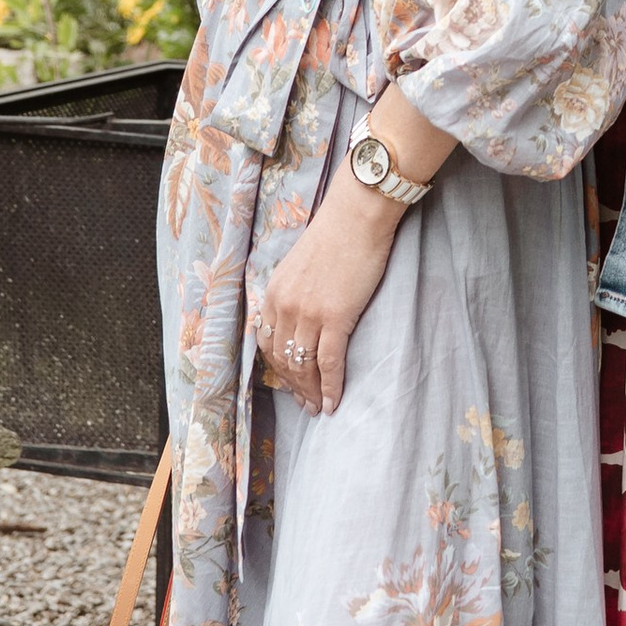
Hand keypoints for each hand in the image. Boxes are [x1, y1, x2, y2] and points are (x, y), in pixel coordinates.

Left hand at [251, 177, 403, 414]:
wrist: (357, 216)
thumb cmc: (336, 235)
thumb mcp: (299, 265)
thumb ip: (293, 292)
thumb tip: (300, 317)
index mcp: (274, 294)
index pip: (268, 343)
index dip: (278, 369)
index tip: (290, 383)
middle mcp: (284, 307)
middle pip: (284, 359)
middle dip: (294, 387)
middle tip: (306, 406)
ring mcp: (308, 314)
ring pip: (304, 366)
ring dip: (311, 393)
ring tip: (319, 409)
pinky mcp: (335, 317)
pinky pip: (329, 362)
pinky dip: (331, 387)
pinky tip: (333, 402)